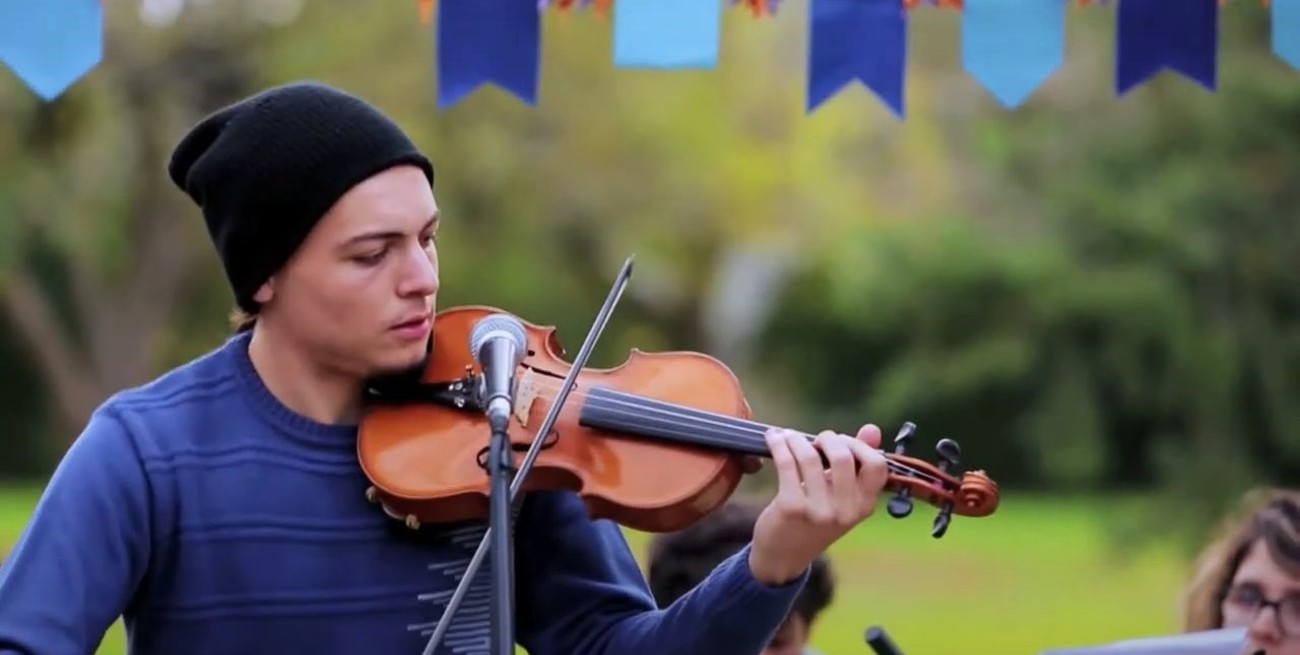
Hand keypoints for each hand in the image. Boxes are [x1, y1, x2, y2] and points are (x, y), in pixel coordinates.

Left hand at [748, 424, 887, 585]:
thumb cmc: (815, 520)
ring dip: (796, 439)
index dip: (860, 445)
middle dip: (828, 438)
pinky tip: (773, 439)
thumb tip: (872, 428)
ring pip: (810, 457)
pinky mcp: (792, 507)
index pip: (878, 466)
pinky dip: (778, 445)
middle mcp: (845, 510)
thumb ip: (856, 464)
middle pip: (844, 456)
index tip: (842, 442)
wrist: (784, 556)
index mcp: (864, 506)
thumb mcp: (841, 497)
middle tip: (815, 440)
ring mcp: (819, 510)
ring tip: (788, 437)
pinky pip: (787, 463)